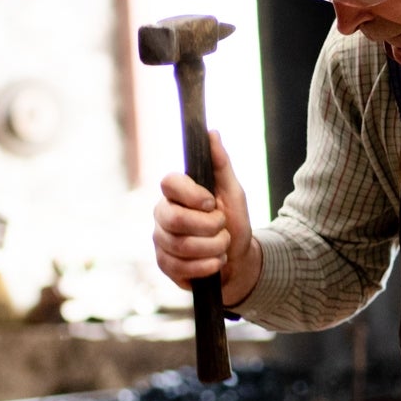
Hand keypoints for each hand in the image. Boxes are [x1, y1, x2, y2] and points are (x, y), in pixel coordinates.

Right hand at [151, 131, 261, 306]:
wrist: (239, 261)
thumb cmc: (234, 222)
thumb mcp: (233, 192)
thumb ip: (221, 164)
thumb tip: (211, 133)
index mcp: (177, 192)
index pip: (168, 183)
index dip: (191, 193)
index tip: (211, 202)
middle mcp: (163, 214)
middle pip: (175, 219)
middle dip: (209, 227)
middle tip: (223, 227)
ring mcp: (161, 240)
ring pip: (182, 245)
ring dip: (213, 247)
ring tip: (223, 246)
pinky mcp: (164, 264)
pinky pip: (181, 267)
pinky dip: (207, 266)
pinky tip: (216, 262)